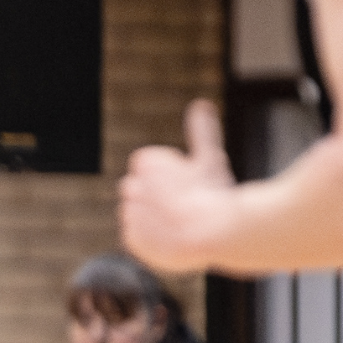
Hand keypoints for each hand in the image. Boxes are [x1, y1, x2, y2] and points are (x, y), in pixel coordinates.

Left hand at [119, 100, 235, 272]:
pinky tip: (170, 239)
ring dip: (152, 218)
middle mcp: (131, 186)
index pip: (148, 168)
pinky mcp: (130, 239)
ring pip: (138, 214)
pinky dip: (150, 239)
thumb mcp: (209, 157)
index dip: (170, 179)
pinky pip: (136, 237)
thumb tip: (201, 104)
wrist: (212, 234)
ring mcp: (129, 213)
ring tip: (179, 224)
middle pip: (140, 190)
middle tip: (183, 206)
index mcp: (145, 162)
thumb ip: (201, 131)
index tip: (186, 187)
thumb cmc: (214, 193)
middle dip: (156, 196)